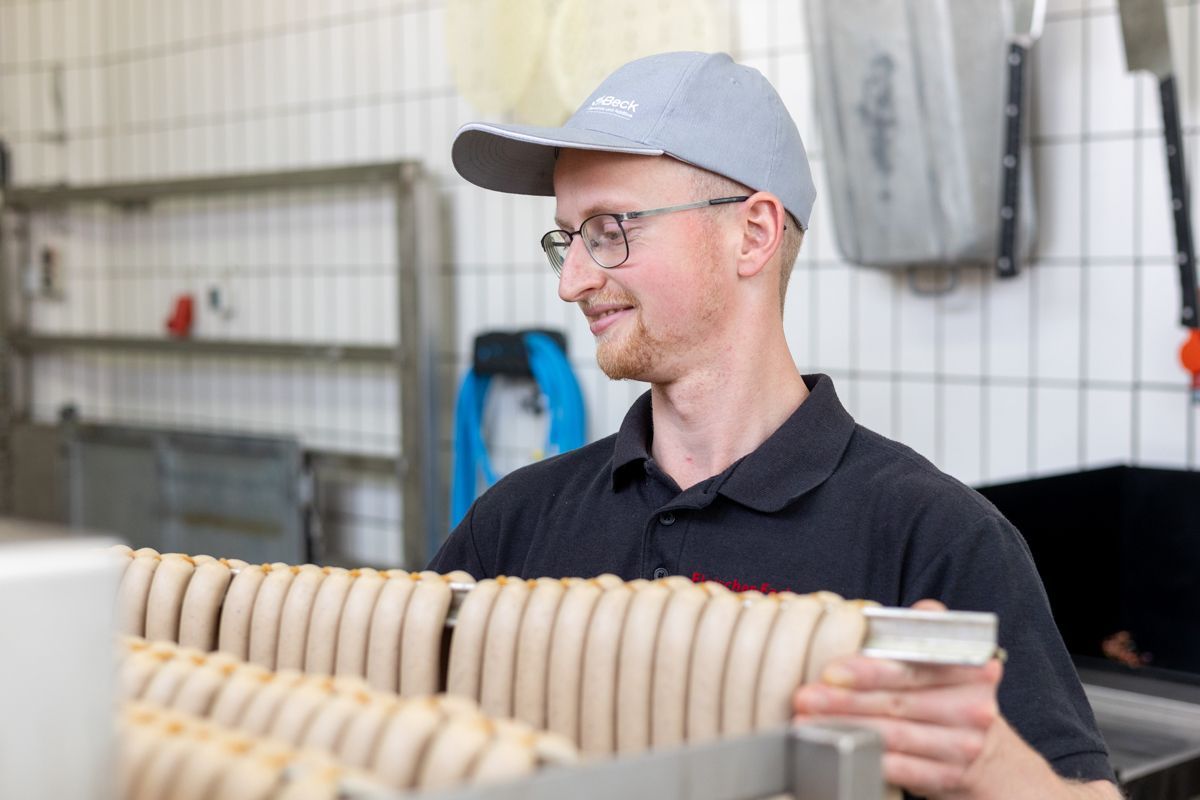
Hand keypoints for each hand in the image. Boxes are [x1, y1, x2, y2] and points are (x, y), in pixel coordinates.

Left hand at [792, 600, 1117, 798]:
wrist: (995, 760)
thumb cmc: (956, 698)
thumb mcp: (953, 661)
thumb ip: (931, 630)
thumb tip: (920, 608)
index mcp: (970, 669)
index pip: (915, 665)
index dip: (871, 668)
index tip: (832, 669)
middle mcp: (972, 708)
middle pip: (898, 702)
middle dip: (844, 700)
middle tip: (806, 696)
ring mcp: (962, 746)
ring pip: (894, 736)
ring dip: (846, 729)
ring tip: (808, 723)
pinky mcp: (948, 777)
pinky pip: (903, 769)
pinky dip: (868, 760)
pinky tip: (839, 751)